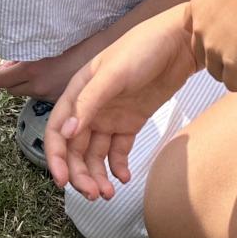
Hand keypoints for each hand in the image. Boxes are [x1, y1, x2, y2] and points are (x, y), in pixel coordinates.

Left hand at [0, 32, 107, 100]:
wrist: (111, 50)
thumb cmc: (80, 39)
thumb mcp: (48, 39)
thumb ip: (28, 51)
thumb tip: (15, 58)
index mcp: (33, 70)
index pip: (1, 80)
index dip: (5, 70)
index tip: (14, 62)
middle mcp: (40, 88)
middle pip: (13, 90)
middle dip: (15, 79)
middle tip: (25, 66)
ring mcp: (53, 97)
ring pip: (30, 94)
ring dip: (31, 84)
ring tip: (45, 70)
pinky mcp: (66, 101)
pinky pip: (46, 98)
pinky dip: (47, 89)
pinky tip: (58, 77)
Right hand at [43, 6, 196, 199]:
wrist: (181, 43)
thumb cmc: (141, 50)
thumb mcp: (112, 75)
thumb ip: (88, 103)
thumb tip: (68, 132)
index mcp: (76, 94)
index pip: (57, 132)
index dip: (56, 158)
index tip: (62, 181)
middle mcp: (88, 109)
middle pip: (75, 149)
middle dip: (80, 173)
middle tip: (93, 194)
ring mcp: (109, 117)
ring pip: (95, 154)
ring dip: (97, 174)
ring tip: (107, 194)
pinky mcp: (130, 123)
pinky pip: (118, 150)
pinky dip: (118, 166)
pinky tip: (123, 178)